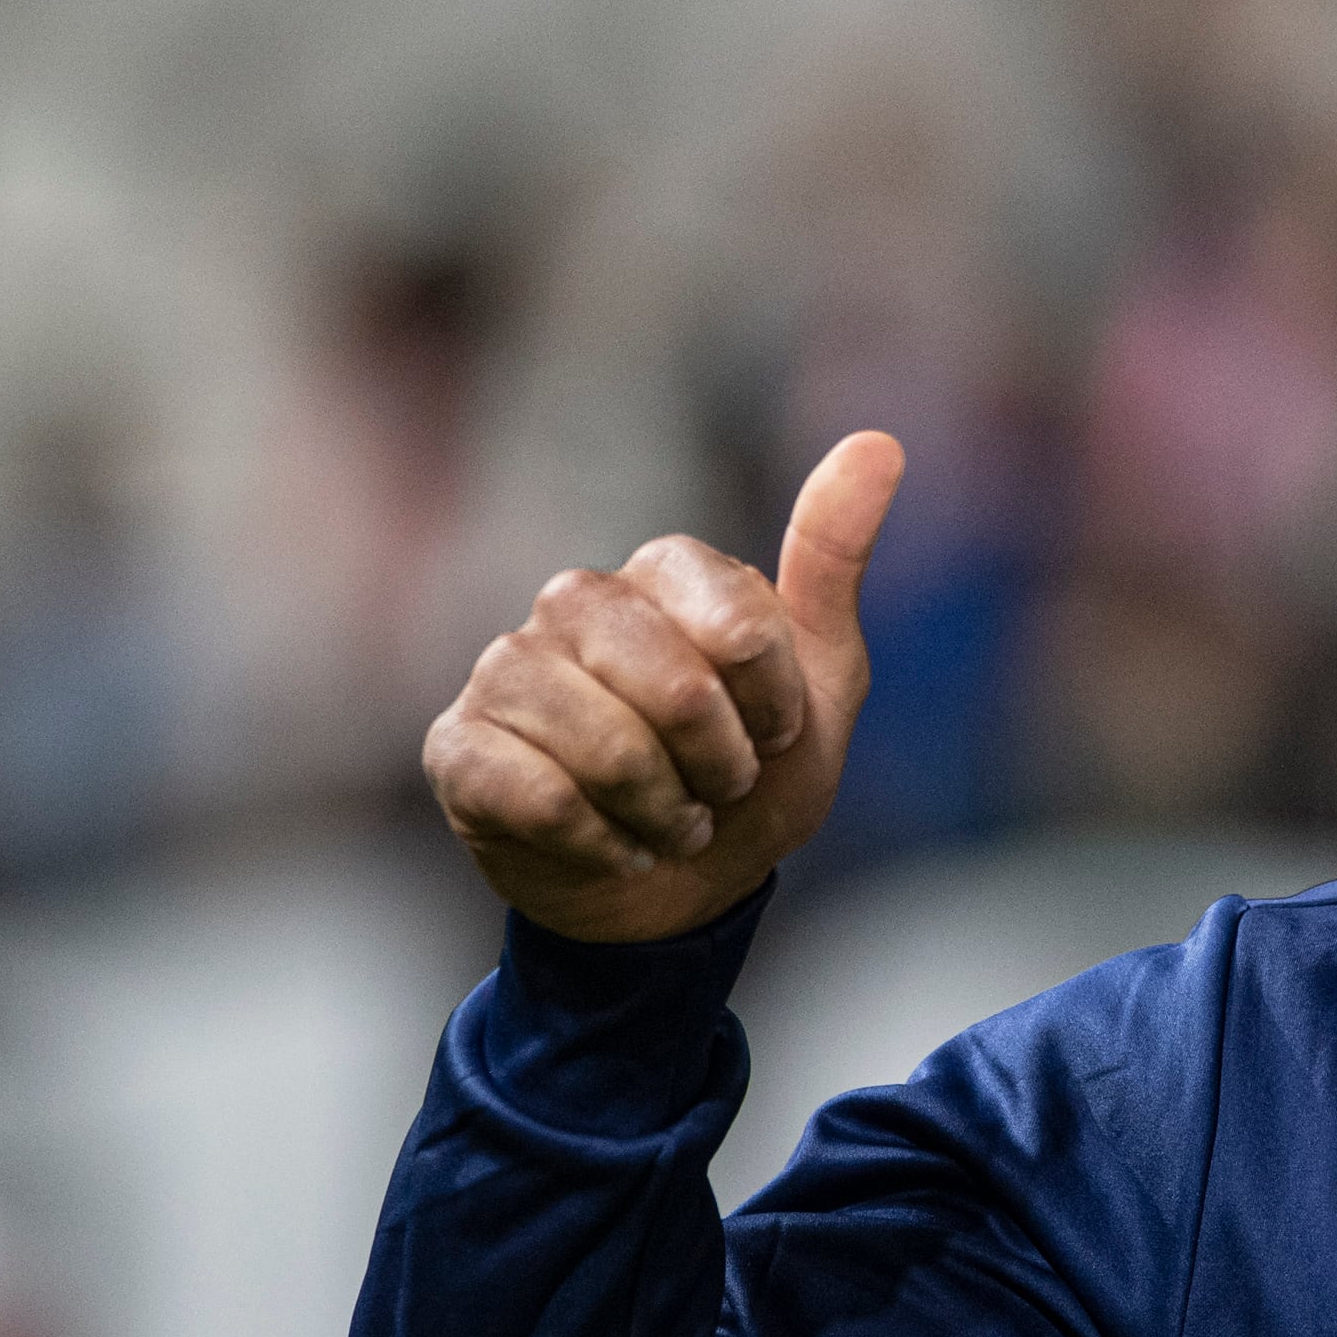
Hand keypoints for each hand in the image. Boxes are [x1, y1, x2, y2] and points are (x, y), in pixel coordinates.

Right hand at [423, 433, 905, 942]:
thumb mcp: (820, 681)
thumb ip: (834, 561)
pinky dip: (601, 844)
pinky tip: (609, 845)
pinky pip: (543, 798)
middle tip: (718, 791)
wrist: (676, 893)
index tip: (773, 737)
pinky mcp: (458, 745)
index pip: (741, 626)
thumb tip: (878, 443)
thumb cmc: (748, 779)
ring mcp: (506, 668)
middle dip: (720, 768)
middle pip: (676, 689)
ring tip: (667, 822)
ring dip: (663, 813)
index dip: (772, 706)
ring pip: (607, 749)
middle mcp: (576, 603)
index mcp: (665, 573)